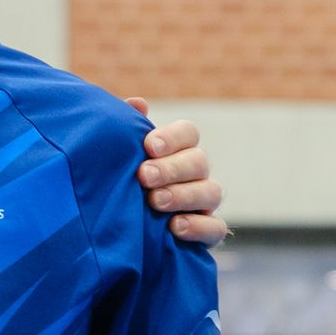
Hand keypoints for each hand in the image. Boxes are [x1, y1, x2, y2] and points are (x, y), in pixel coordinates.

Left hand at [126, 98, 225, 247]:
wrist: (120, 228)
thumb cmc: (120, 182)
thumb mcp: (120, 155)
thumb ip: (127, 129)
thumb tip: (137, 103)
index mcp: (177, 149)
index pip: (188, 132)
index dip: (171, 137)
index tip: (148, 146)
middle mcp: (195, 173)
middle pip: (199, 161)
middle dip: (171, 168)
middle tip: (144, 176)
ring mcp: (204, 202)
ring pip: (211, 192)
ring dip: (183, 195)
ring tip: (154, 202)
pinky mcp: (207, 232)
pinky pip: (216, 227)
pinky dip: (198, 226)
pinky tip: (174, 227)